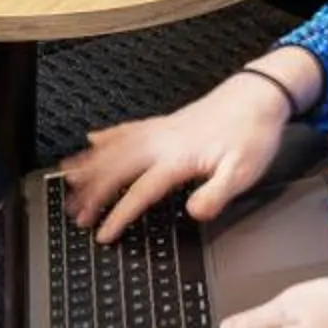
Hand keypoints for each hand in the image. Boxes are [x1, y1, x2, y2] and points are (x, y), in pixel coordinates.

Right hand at [65, 68, 295, 241]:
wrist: (259, 95)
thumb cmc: (253, 133)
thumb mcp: (244, 172)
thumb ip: (216, 193)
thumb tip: (194, 212)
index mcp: (178, 157)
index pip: (140, 191)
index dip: (119, 213)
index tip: (102, 232)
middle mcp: (162, 141)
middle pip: (117, 168)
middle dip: (92, 191)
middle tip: (75, 212)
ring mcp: (161, 130)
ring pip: (115, 147)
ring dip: (90, 164)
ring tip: (68, 178)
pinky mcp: (165, 122)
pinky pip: (127, 129)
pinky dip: (107, 136)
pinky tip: (94, 138)